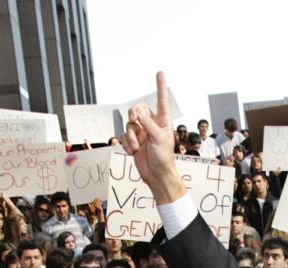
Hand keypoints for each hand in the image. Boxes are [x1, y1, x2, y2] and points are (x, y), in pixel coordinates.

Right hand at [121, 71, 182, 203]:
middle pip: (137, 108)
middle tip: (135, 121)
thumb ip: (148, 124)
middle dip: (133, 114)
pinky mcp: (133, 141)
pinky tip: (133, 152)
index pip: (161, 100)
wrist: (156, 175)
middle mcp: (151, 124)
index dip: (160, 86)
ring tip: (136, 147)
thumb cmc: (163, 158)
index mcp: (162, 121)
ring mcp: (142, 133)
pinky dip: (126, 144)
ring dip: (130, 136)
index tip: (160, 72)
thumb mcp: (159, 138)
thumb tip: (138, 114)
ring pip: (129, 124)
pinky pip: (124, 136)